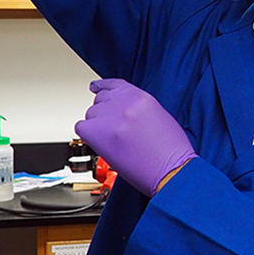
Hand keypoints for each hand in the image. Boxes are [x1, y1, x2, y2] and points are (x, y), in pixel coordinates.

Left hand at [74, 79, 195, 196]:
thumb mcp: (160, 118)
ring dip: (98, 127)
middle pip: (100, 100)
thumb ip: (139, 109)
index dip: (102, 87)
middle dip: (104, 113)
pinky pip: (81, 128)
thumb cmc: (171, 151)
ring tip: (113, 141)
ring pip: (90, 115)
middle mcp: (123, 102)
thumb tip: (125, 112)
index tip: (95, 88)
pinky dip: (88, 136)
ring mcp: (109, 117)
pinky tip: (100, 144)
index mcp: (140, 97)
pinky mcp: (98, 133)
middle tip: (113, 129)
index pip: (114, 84)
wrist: (171, 169)